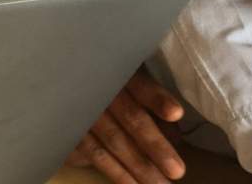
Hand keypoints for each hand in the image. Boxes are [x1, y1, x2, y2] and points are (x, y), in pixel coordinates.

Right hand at [66, 70, 184, 183]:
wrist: (77, 101)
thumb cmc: (117, 98)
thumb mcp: (136, 96)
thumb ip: (155, 111)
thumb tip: (173, 137)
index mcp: (121, 77)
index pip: (141, 86)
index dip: (157, 99)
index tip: (175, 114)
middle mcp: (102, 92)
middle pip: (131, 117)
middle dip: (155, 145)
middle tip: (177, 171)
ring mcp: (86, 112)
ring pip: (115, 140)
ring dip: (140, 166)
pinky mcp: (74, 132)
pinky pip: (97, 155)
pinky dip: (118, 173)